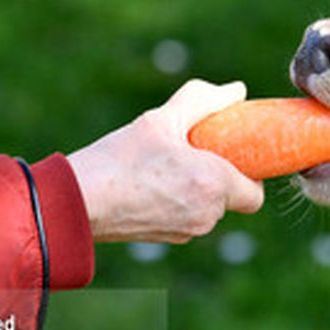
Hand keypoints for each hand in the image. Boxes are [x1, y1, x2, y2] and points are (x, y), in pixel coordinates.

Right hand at [67, 80, 264, 243]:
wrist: (75, 202)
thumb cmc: (120, 159)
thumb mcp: (163, 119)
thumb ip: (205, 100)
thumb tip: (237, 90)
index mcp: (213, 185)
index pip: (255, 193)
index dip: (250, 173)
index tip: (233, 153)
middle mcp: (206, 215)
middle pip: (230, 196)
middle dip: (219, 174)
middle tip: (195, 149)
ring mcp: (185, 232)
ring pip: (207, 207)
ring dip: (196, 187)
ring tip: (166, 163)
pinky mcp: (163, 239)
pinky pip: (185, 217)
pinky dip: (178, 200)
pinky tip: (152, 181)